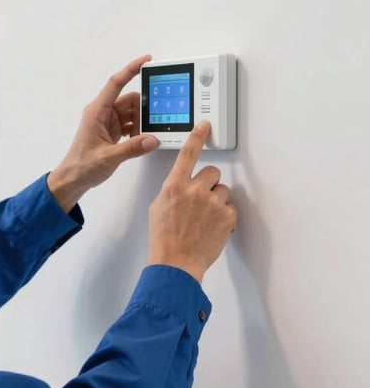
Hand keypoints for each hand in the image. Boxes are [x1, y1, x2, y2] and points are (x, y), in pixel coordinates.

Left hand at [48, 55, 159, 211]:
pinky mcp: (111, 131)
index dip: (131, 69)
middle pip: (129, 100)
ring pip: (131, 112)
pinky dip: (138, 129)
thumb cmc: (83, 166)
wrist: (73, 179)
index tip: (146, 60)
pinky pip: (130, 123)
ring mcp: (107, 122)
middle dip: (143, 108)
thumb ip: (132, 148)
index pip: (116, 84)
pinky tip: (141, 139)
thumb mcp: (109, 157)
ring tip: (146, 135)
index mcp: (97, 112)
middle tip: (155, 118)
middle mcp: (102, 113)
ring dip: (141, 122)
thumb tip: (152, 139)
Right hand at [146, 121, 237, 282]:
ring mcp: (213, 202)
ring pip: (223, 190)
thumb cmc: (164, 238)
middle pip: (212, 172)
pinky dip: (223, 217)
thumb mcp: (158, 208)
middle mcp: (194, 190)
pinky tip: (211, 228)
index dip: (197, 136)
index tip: (205, 125)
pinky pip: (230, 208)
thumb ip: (172, 191)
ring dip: (217, 201)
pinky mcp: (227, 216)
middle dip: (209, 184)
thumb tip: (183, 187)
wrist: (176, 262)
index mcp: (174, 186)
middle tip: (201, 200)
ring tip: (205, 219)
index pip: (188, 153)